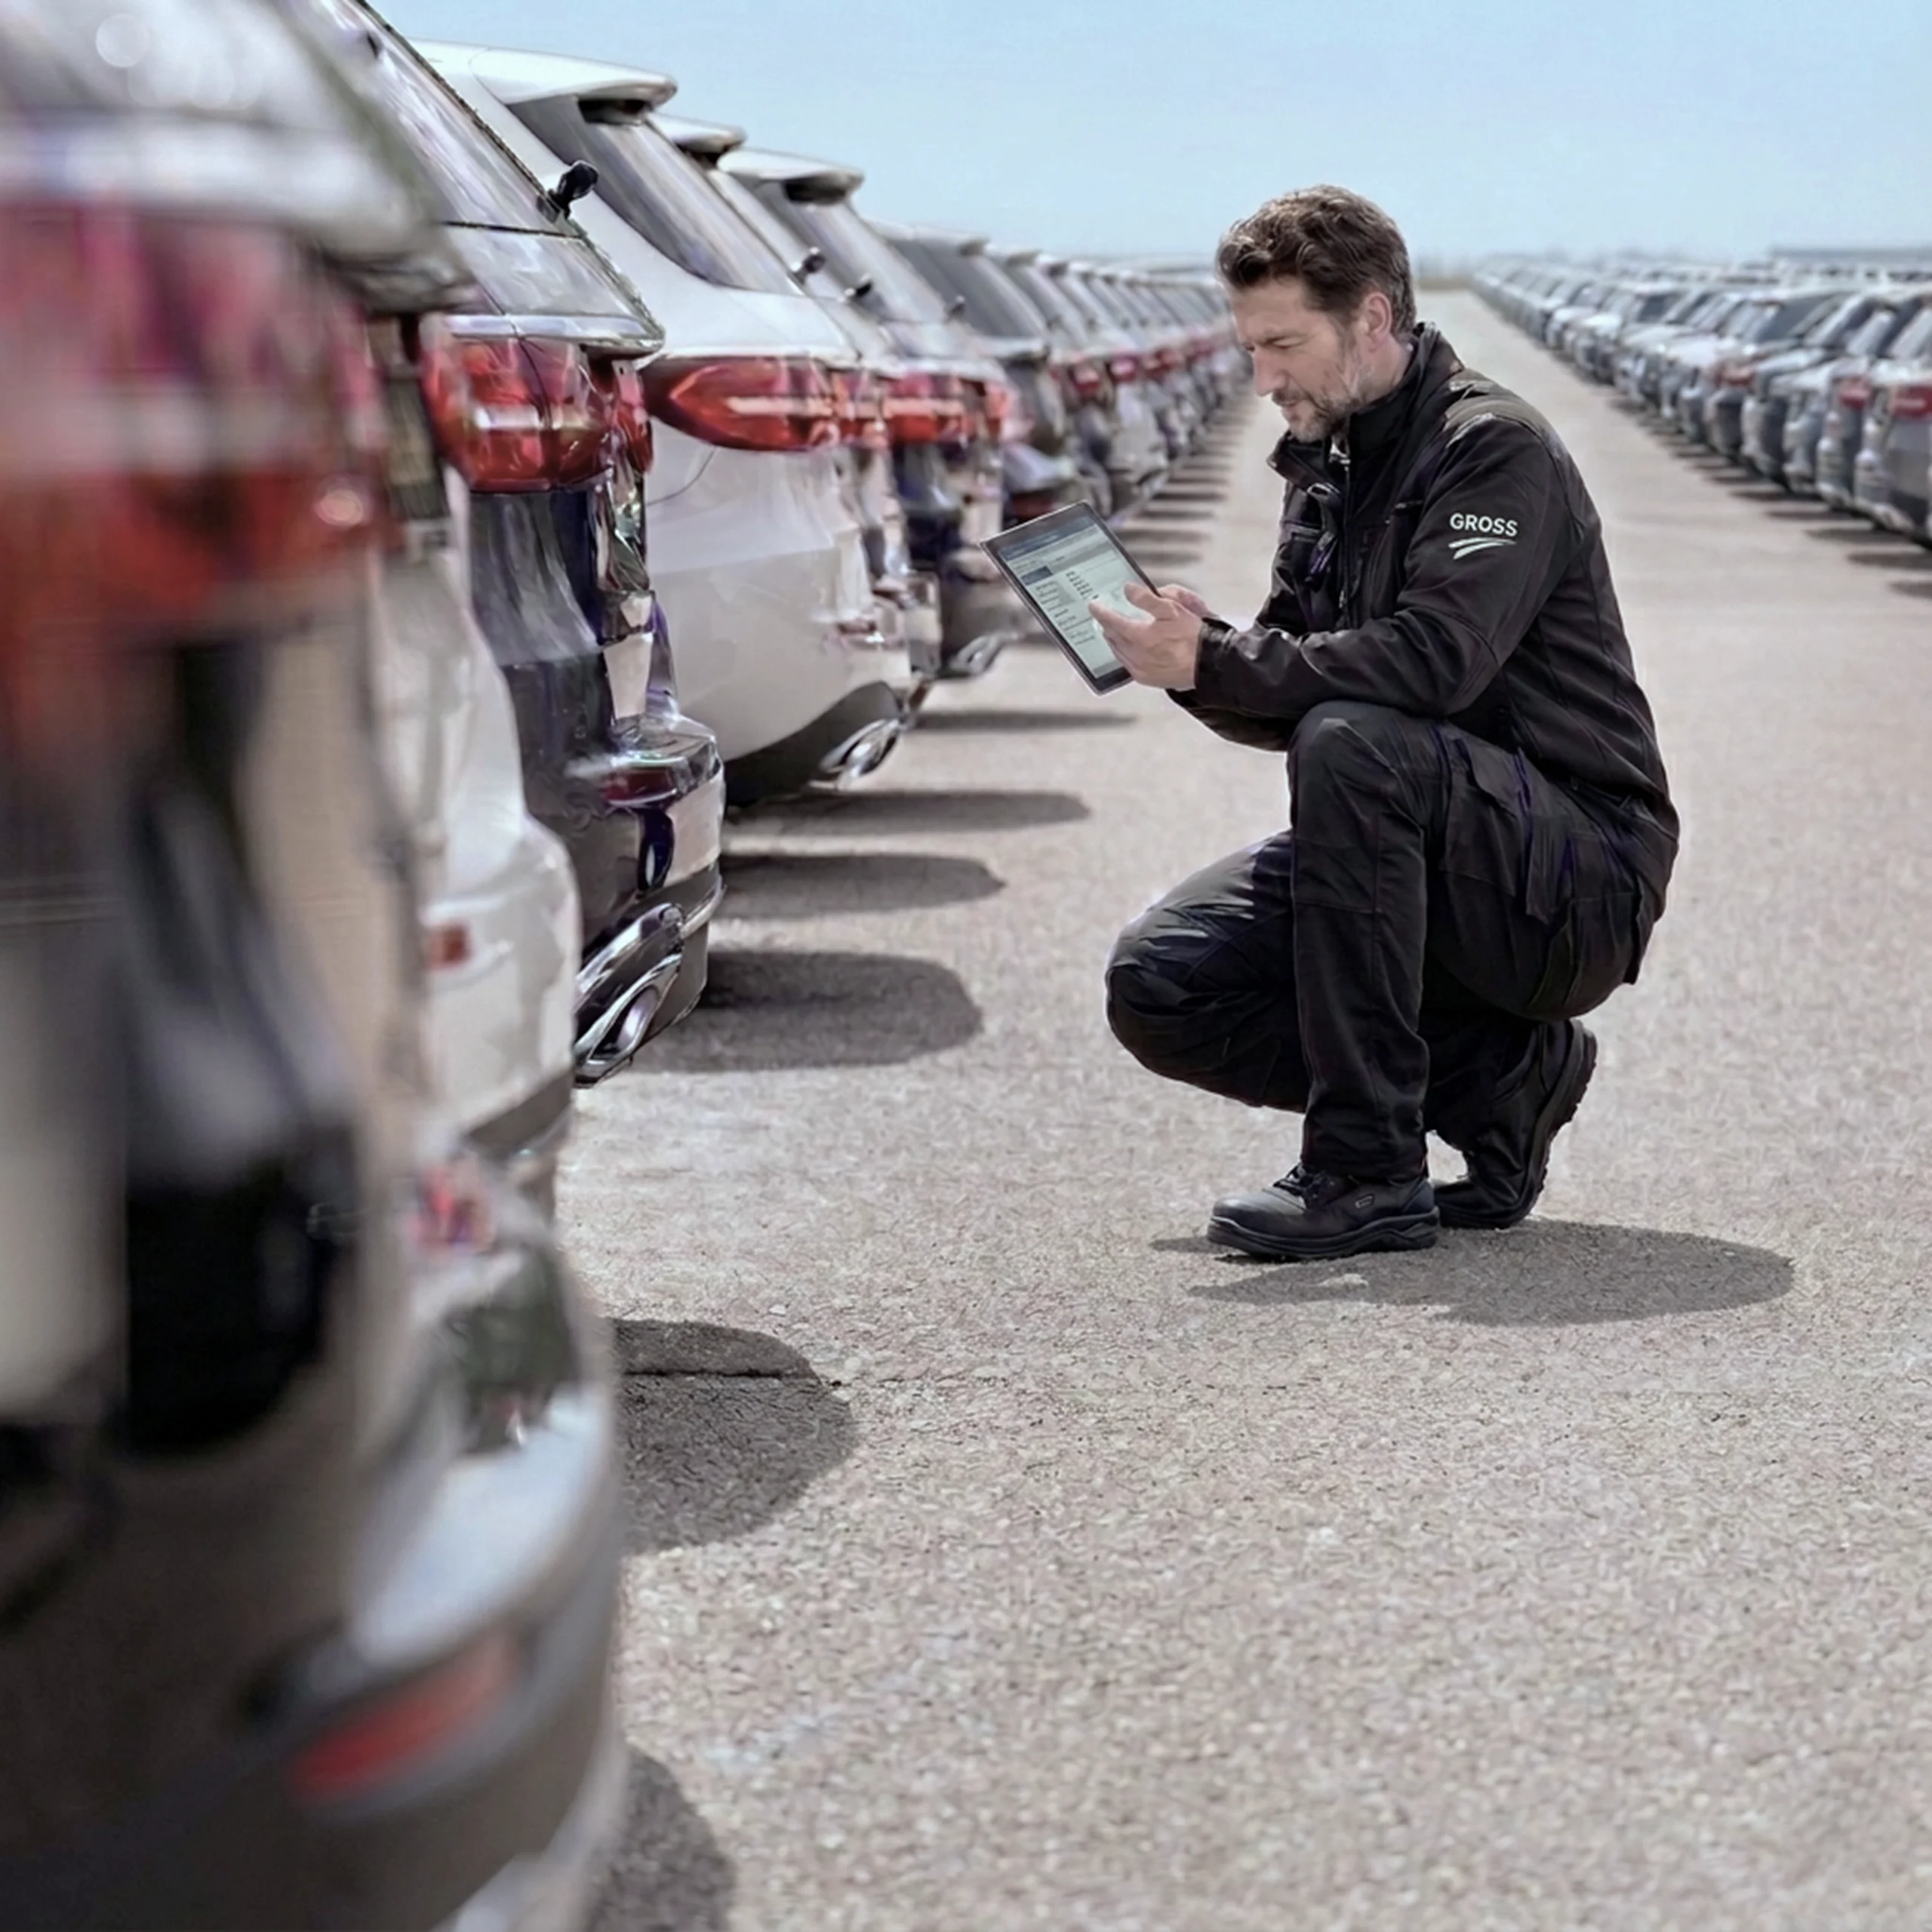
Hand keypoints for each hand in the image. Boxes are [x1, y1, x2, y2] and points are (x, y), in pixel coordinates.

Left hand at [1088, 581, 1207, 689]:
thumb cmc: (1193, 637)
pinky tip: (1129, 650)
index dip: (1101, 612)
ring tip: (1114, 632)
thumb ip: (1147, 599)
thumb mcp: (1171, 609)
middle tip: (1104, 617)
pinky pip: (1128, 665)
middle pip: (1113, 638)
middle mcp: (1136, 655)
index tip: (1094, 606)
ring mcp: (1140, 669)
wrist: (1207, 664)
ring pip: (1118, 652)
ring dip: (1115, 641)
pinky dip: (1125, 655)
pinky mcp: (1147, 679)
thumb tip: (1128, 590)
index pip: (1112, 621)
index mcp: (1139, 636)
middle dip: (1107, 626)